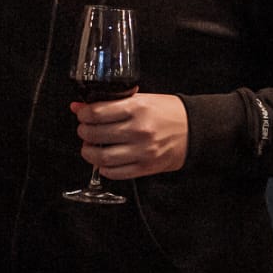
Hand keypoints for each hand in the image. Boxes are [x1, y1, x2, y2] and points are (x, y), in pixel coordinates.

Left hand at [71, 93, 188, 179]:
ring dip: (89, 152)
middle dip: (84, 132)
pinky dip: (104, 168)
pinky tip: (103, 161)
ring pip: (102, 157)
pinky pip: (116, 172)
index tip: (82, 115)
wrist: (194, 129)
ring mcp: (143, 151)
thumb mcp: (140, 100)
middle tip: (84, 130)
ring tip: (89, 147)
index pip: (97, 113)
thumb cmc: (166, 112)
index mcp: (137, 108)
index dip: (83, 114)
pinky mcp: (146, 167)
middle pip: (96, 134)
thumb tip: (78, 106)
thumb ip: (110, 103)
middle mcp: (139, 130)